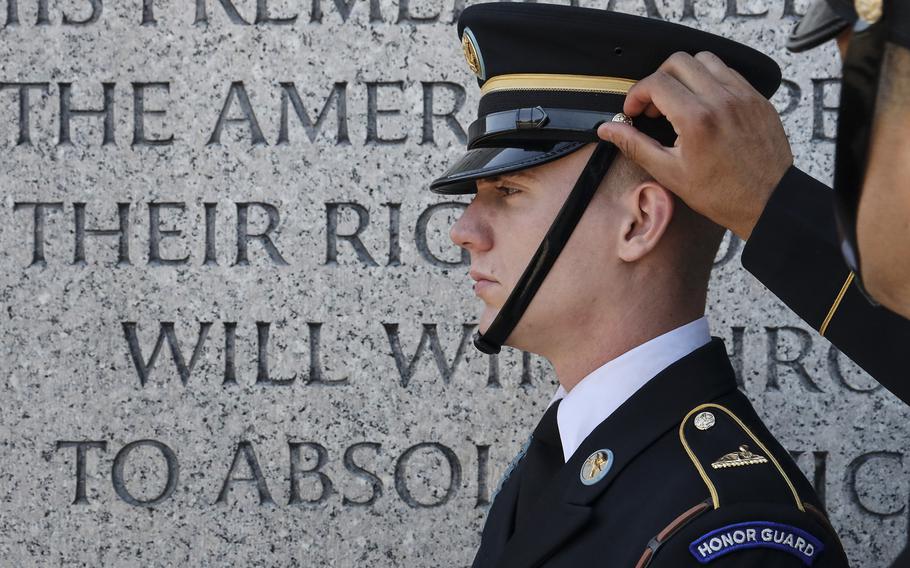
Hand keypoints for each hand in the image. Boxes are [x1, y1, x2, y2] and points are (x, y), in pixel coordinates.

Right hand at [597, 51, 792, 239]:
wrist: (767, 201)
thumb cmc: (721, 193)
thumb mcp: (669, 173)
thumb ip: (635, 145)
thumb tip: (608, 129)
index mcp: (696, 119)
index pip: (656, 83)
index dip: (636, 95)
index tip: (633, 112)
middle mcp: (721, 99)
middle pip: (678, 62)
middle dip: (658, 80)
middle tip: (654, 106)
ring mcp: (742, 96)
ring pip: (704, 60)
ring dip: (684, 75)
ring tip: (679, 102)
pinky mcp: (756, 98)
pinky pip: (728, 72)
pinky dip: (709, 80)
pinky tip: (703, 105)